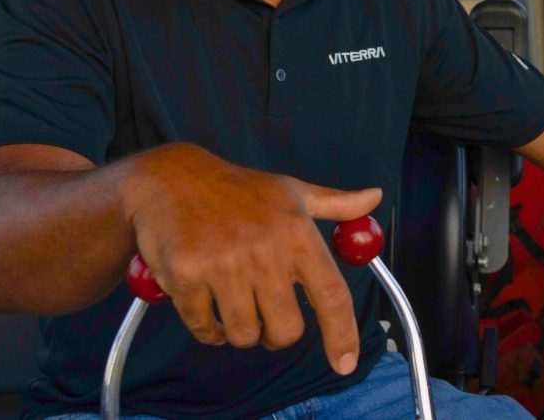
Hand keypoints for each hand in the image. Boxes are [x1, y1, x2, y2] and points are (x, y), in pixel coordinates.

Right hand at [121, 143, 381, 374]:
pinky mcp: (188, 276)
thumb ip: (335, 203)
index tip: (345, 363)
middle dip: (275, 333)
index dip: (342, 335)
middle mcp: (265, 250)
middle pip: (286, 331)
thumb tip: (373, 198)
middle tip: (264, 313)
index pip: (331, 295)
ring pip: (244, 335)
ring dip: (238, 330)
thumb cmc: (237, 190)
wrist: (170, 179)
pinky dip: (207, 326)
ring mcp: (224, 264)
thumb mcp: (290, 190)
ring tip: (230, 300)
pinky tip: (204, 299)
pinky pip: (205, 329)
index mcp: (297, 232)